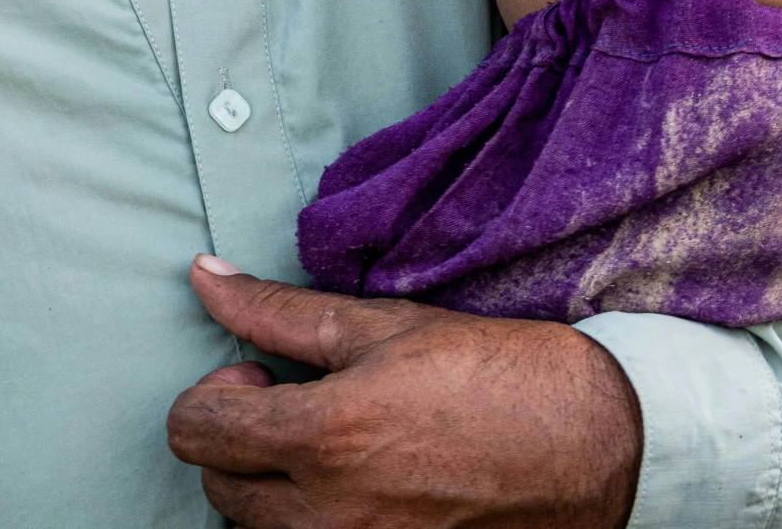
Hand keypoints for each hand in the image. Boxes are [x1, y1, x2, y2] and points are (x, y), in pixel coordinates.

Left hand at [167, 256, 640, 526]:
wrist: (586, 445)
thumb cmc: (488, 372)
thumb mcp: (381, 326)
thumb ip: (277, 311)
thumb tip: (204, 276)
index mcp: (321, 438)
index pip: (195, 431)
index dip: (216, 393)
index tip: (260, 377)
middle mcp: (327, 517)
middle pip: (217, 488)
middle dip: (242, 440)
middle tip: (300, 406)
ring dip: (275, 487)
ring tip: (337, 444)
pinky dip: (317, 519)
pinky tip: (365, 483)